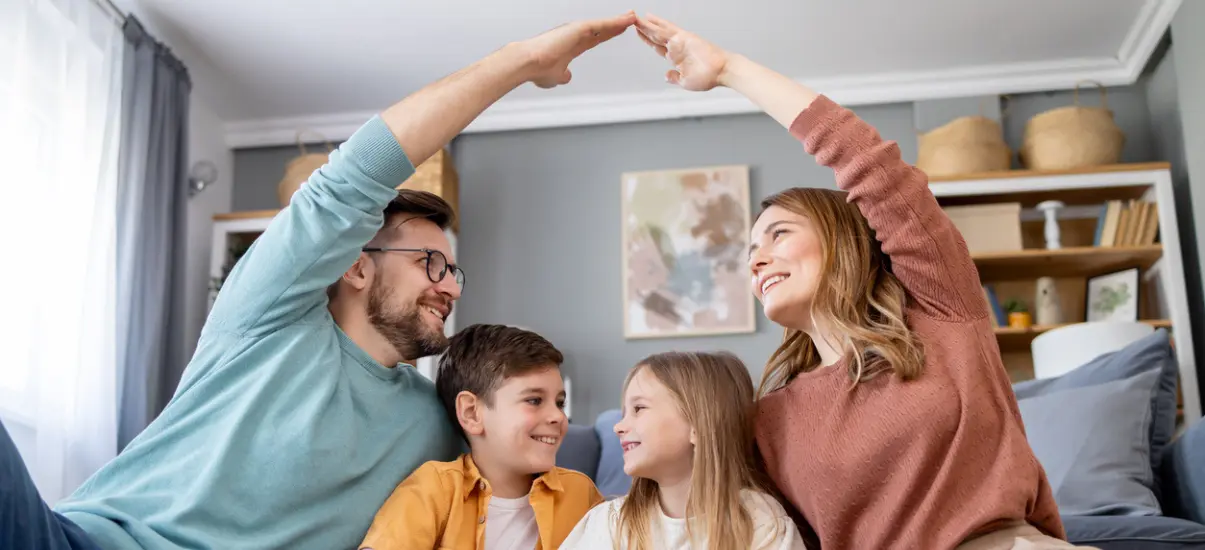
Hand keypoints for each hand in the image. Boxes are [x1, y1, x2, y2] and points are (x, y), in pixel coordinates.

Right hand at [517, 12, 636, 88]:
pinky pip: (602, 25)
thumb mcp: (555, 77)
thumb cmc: (537, 70)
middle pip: (601, 30)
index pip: (593, 39)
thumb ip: (563, 75)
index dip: (606, 35)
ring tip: (632, 17)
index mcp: (571, 46)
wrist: (528, 63)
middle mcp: (574, 36)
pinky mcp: (578, 29)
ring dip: (618, 21)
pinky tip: (626, 21)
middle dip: (615, 26)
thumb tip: (567, 77)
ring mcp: (576, 31)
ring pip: (603, 25)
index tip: (617, 32)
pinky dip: (615, 22)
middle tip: (629, 20)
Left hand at [634, 14, 730, 90]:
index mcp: (676, 58)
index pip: (658, 47)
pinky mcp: (684, 36)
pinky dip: (657, 22)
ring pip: (658, 30)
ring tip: (635, 18)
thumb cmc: (708, 77)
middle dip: (644, 29)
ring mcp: (680, 41)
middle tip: (633, 21)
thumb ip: (675, 77)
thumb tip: (667, 76)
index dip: (648, 41)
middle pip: (656, 36)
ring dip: (646, 25)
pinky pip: (667, 28)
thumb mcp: (685, 81)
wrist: (721, 71)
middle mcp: (676, 47)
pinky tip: (648, 18)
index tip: (640, 35)